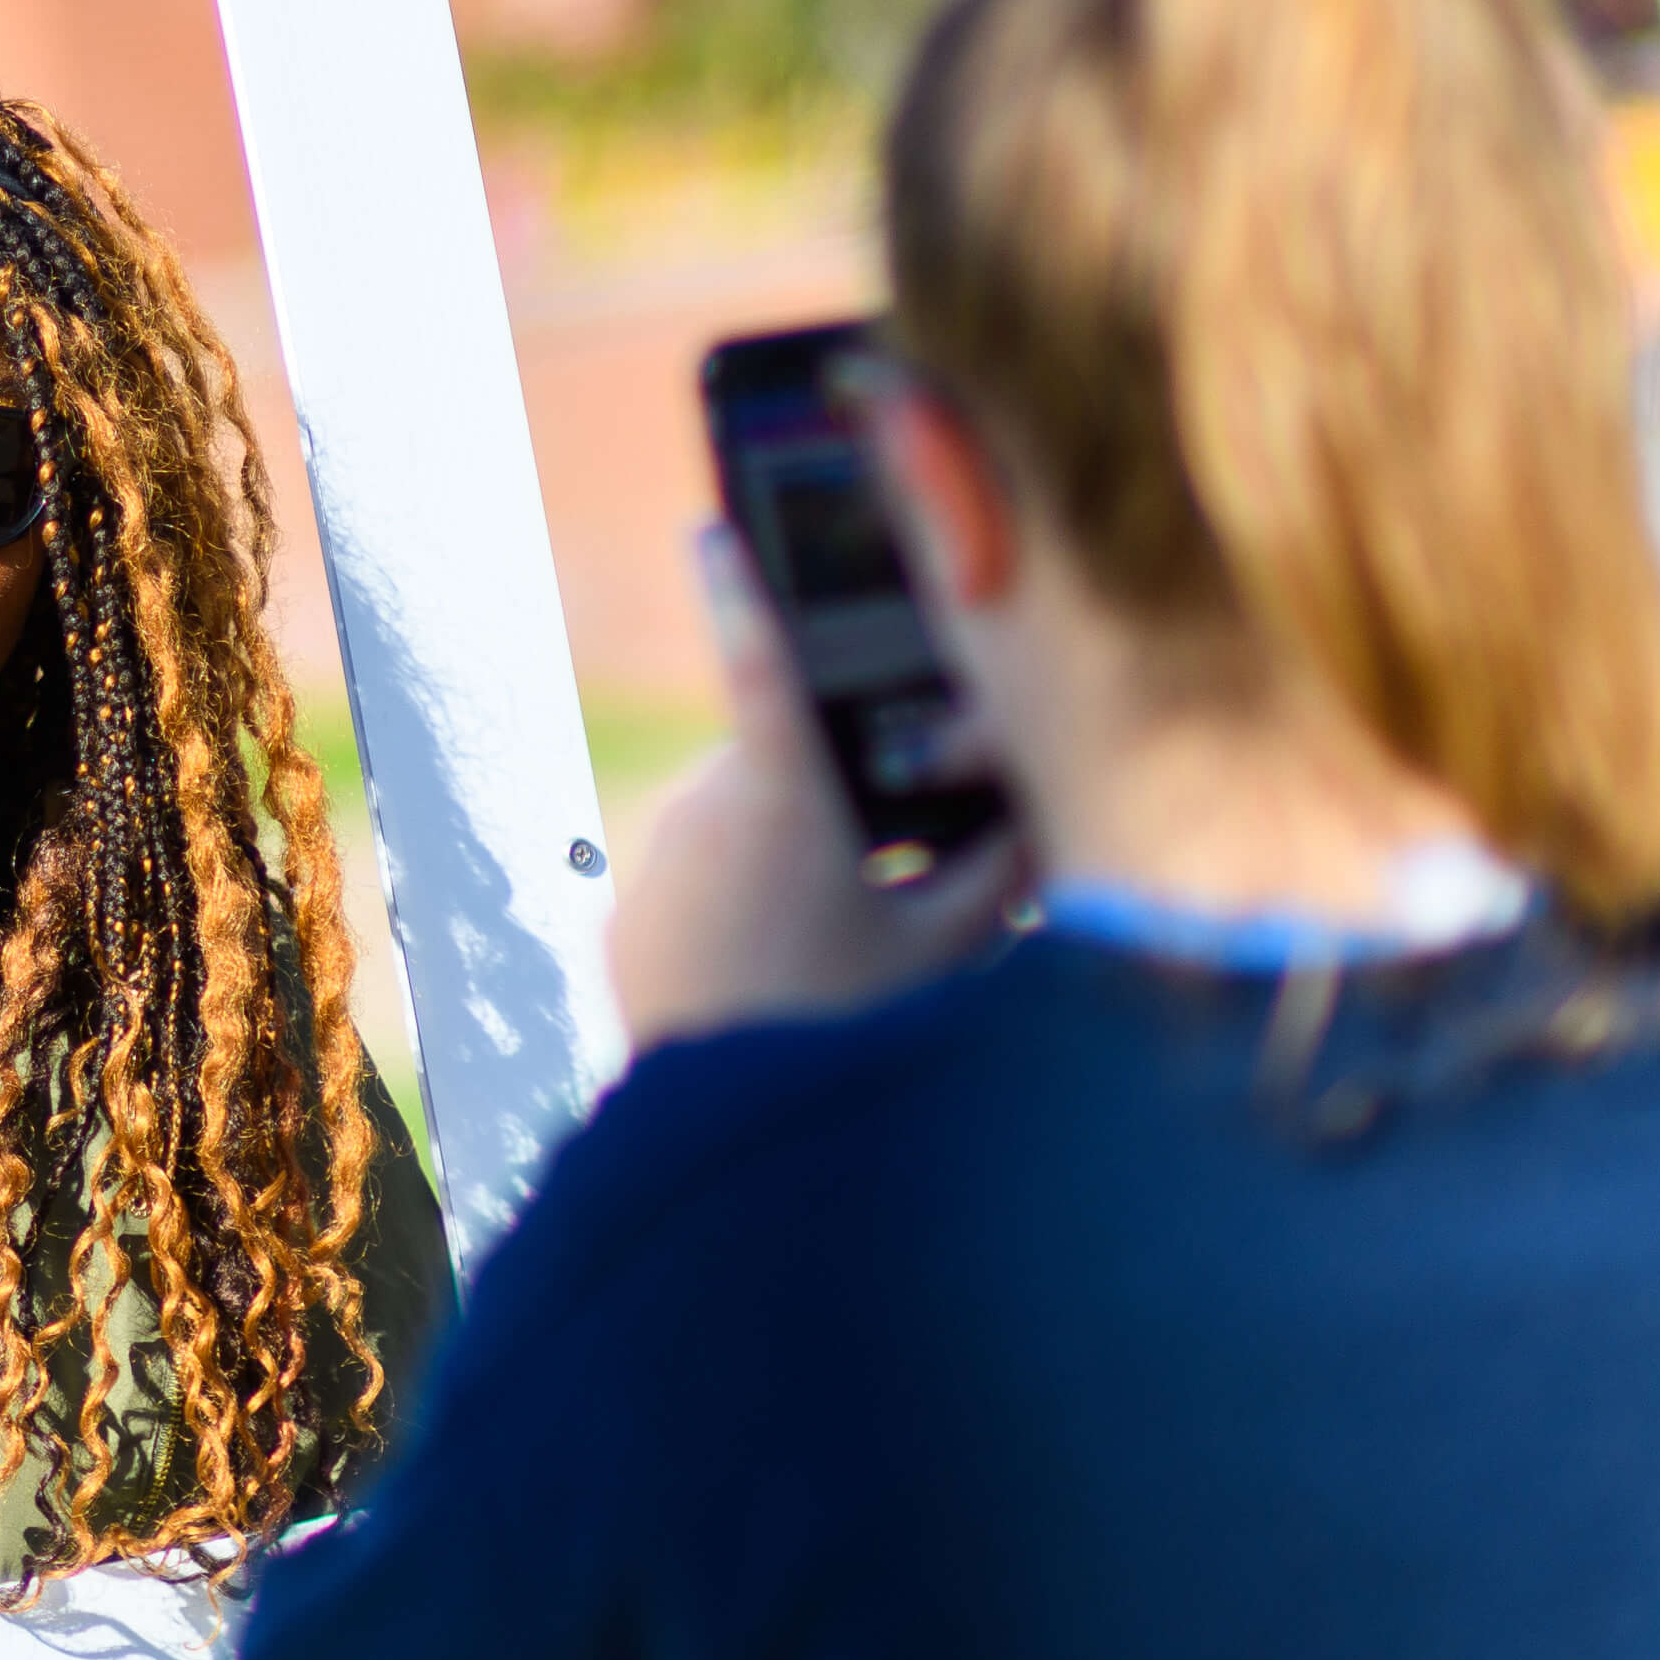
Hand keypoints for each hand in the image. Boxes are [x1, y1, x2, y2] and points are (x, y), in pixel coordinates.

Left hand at [604, 527, 1024, 1046]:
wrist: (725, 1129)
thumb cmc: (845, 1027)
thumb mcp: (942, 951)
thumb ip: (995, 873)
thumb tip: (1032, 822)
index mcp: (781, 791)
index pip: (760, 660)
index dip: (744, 589)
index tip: (711, 530)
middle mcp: (704, 808)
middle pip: (778, 764)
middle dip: (828, 795)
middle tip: (877, 868)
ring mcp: (655, 864)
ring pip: (733, 826)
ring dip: (780, 856)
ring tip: (825, 942)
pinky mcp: (627, 919)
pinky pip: (691, 887)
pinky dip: (734, 910)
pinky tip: (770, 972)